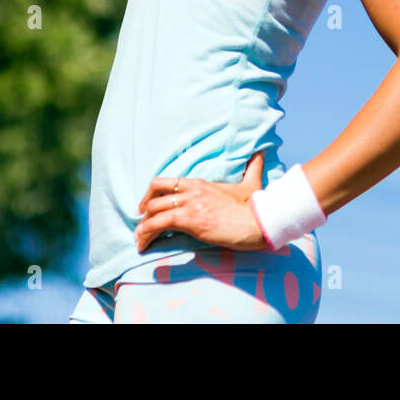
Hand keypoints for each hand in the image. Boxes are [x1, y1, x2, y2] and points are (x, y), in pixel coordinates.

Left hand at [135, 152, 269, 252]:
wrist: (259, 221)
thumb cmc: (254, 207)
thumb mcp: (251, 184)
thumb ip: (253, 169)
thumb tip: (260, 154)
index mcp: (201, 183)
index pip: (166, 182)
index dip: (151, 194)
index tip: (147, 207)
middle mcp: (192, 190)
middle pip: (155, 194)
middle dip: (143, 211)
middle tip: (141, 225)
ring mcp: (190, 203)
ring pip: (153, 210)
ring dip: (142, 227)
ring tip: (139, 240)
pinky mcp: (190, 219)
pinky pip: (159, 223)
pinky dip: (147, 234)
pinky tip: (144, 244)